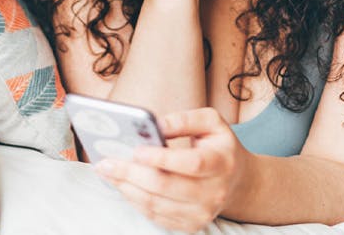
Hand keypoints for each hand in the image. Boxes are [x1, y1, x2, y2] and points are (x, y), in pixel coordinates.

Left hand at [94, 108, 249, 233]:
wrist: (237, 181)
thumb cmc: (219, 146)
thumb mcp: (211, 122)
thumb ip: (184, 119)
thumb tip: (156, 125)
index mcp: (220, 162)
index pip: (190, 163)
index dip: (162, 158)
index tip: (136, 150)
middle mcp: (214, 192)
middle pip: (166, 186)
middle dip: (130, 174)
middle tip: (106, 162)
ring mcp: (202, 212)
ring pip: (156, 204)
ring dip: (126, 188)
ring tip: (108, 172)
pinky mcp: (190, 225)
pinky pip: (156, 216)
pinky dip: (135, 200)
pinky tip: (123, 185)